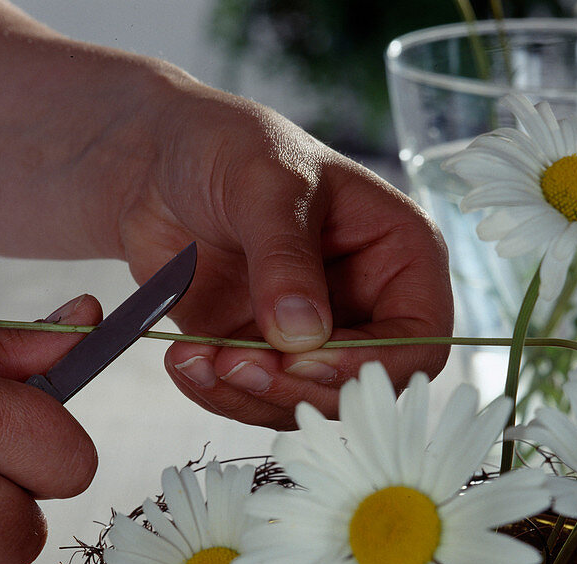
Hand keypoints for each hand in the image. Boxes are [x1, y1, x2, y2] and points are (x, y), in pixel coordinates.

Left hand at [117, 78, 453, 428]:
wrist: (156, 161)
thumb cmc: (229, 147)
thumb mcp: (266, 185)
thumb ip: (285, 258)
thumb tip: (303, 334)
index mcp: (400, 256)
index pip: (419, 338)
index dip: (370, 364)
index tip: (303, 360)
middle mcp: (367, 306)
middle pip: (362, 387)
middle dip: (297, 386)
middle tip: (235, 364)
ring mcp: (313, 337)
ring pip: (305, 403)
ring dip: (250, 396)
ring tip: (197, 359)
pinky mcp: (263, 356)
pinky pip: (255, 399)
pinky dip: (218, 393)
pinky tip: (185, 360)